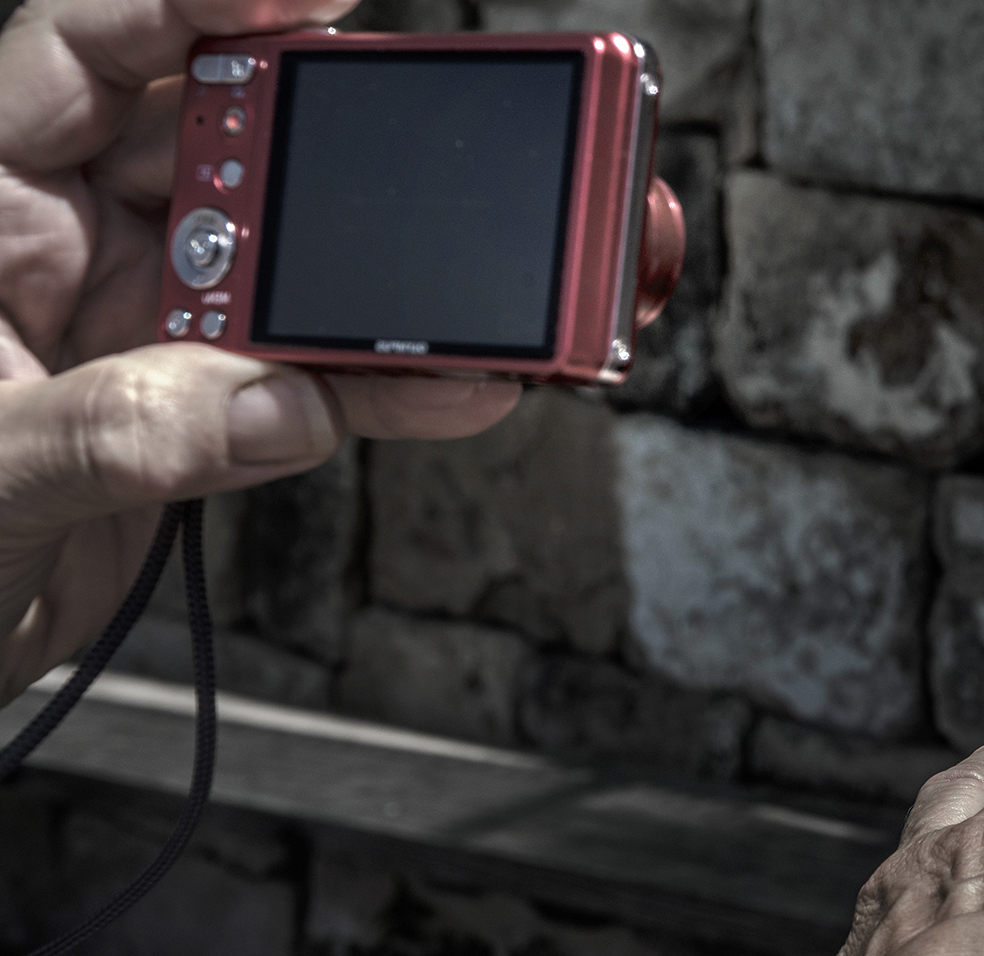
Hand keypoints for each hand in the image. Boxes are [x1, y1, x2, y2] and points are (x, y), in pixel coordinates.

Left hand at [0, 0, 519, 700]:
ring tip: (468, 299)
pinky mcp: (198, 409)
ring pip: (282, 270)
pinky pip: (308, 378)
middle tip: (408, 159)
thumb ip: (115, 431)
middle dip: (317, 153)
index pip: (79, 58)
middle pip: (215, 150)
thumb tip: (273, 404)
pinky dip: (386, 387)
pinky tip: (453, 386)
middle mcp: (62, 247)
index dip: (190, 4)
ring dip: (378, 291)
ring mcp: (139, 327)